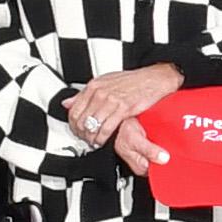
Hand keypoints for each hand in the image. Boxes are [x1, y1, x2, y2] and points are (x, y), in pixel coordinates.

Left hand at [65, 59, 186, 157]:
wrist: (153, 79)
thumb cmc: (132, 81)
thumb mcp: (104, 82)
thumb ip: (84, 94)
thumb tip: (68, 102)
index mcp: (94, 86)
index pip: (74, 110)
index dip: (73, 125)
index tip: (77, 131)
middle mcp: (100, 93)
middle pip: (82, 120)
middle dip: (82, 133)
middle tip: (85, 139)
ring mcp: (111, 100)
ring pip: (93, 126)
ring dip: (91, 138)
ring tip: (94, 142)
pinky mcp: (123, 109)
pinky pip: (107, 128)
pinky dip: (103, 138)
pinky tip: (103, 141)